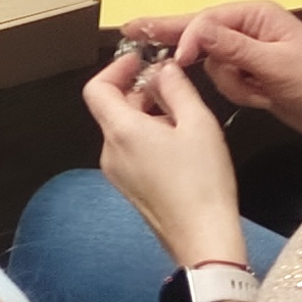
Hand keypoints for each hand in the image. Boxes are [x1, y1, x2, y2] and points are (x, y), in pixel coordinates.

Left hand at [81, 46, 243, 263]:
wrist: (204, 239)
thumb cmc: (203, 180)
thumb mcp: (198, 123)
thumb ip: (177, 88)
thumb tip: (163, 69)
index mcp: (121, 131)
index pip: (97, 88)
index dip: (116, 68)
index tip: (142, 61)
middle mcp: (110, 152)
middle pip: (112, 108)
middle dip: (140, 91)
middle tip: (174, 86)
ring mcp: (117, 174)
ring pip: (124, 129)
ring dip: (148, 114)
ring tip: (184, 117)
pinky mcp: (130, 188)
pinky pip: (131, 150)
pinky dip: (149, 136)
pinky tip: (181, 144)